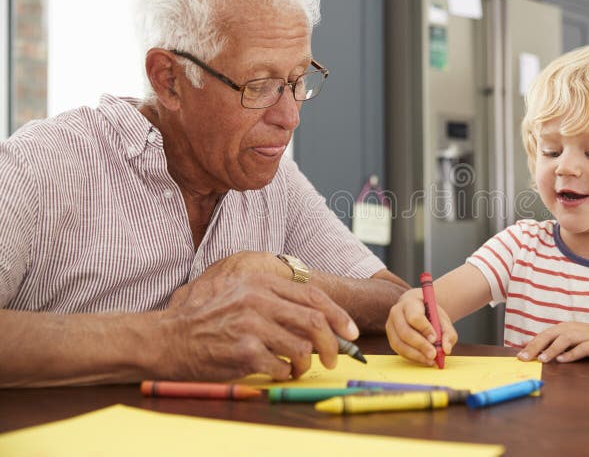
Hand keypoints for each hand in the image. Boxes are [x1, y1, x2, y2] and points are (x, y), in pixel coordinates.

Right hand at [163, 251, 358, 380]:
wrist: (168, 338)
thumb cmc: (208, 319)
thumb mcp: (242, 295)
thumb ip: (276, 301)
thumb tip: (319, 320)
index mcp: (261, 283)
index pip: (314, 297)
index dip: (339, 316)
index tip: (351, 332)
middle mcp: (258, 300)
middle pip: (315, 322)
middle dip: (332, 343)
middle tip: (335, 358)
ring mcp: (251, 325)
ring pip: (302, 347)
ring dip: (307, 364)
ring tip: (298, 368)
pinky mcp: (244, 351)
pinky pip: (281, 367)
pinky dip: (285, 373)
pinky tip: (275, 371)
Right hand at [385, 288, 456, 365]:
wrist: (416, 310)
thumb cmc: (430, 314)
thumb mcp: (442, 319)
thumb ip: (448, 333)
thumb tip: (446, 349)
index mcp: (410, 303)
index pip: (414, 317)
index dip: (424, 329)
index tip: (435, 339)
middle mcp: (396, 313)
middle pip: (405, 332)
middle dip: (420, 345)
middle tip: (433, 354)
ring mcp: (391, 326)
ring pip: (399, 344)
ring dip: (416, 355)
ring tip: (430, 360)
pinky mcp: (391, 338)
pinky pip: (399, 351)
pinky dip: (412, 357)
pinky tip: (424, 359)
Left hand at [517, 322, 588, 362]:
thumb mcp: (569, 340)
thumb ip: (551, 342)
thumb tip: (528, 344)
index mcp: (563, 328)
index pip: (543, 335)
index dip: (530, 344)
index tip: (518, 355)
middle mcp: (571, 329)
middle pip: (550, 335)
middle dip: (535, 346)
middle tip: (524, 358)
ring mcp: (584, 335)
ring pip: (564, 339)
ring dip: (552, 349)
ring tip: (542, 359)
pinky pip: (582, 348)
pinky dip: (572, 354)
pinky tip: (563, 360)